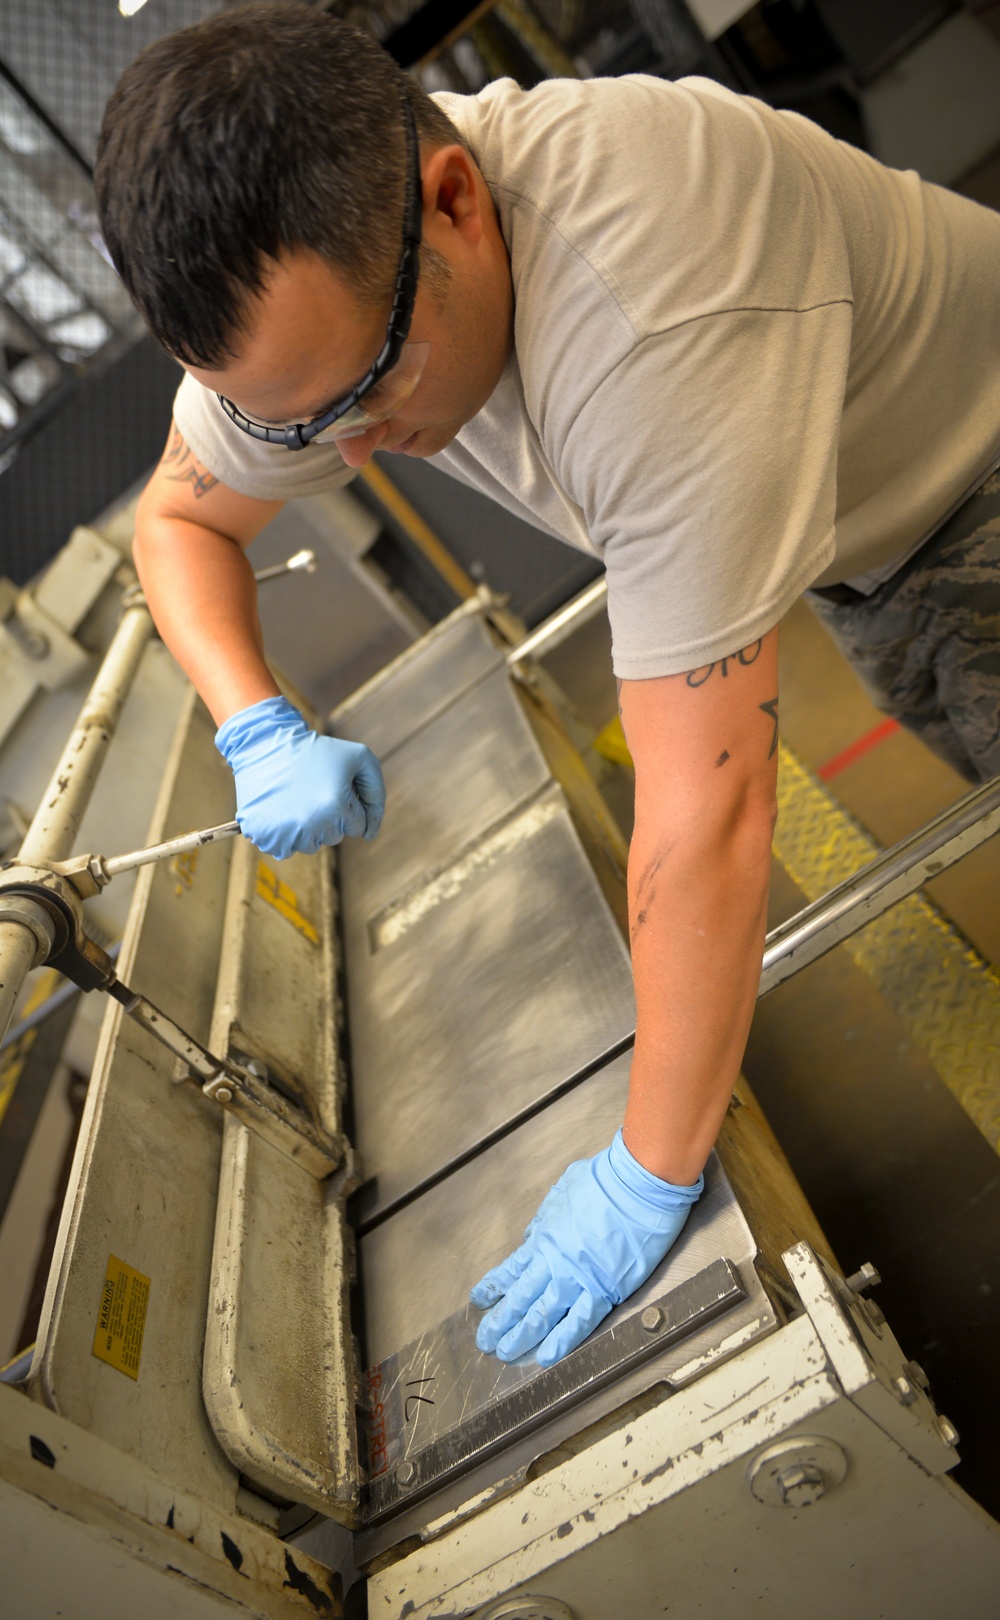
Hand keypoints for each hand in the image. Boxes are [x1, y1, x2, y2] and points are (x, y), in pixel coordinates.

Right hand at [215, 695, 384, 858]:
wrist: (267, 743)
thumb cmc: (316, 751)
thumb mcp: (359, 757)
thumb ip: (376, 792)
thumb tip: (370, 832)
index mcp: (337, 805)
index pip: (359, 826)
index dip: (349, 804)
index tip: (333, 785)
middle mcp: (313, 824)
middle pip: (336, 837)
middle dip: (331, 816)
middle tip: (313, 789)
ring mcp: (287, 832)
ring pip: (311, 846)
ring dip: (309, 827)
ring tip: (297, 799)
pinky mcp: (265, 835)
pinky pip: (284, 850)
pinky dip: (284, 835)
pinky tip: (281, 811)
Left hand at [470, 1130, 702, 1365]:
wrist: (639, 1184)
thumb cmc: (606, 1180)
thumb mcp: (564, 1190)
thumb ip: (545, 1218)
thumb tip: (532, 1236)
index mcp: (544, 1238)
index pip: (511, 1270)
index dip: (493, 1288)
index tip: (479, 1301)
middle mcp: (555, 1262)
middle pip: (520, 1299)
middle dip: (500, 1322)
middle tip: (485, 1341)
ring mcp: (578, 1278)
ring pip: (542, 1316)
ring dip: (521, 1337)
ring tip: (505, 1352)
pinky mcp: (606, 1290)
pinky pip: (579, 1321)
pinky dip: (561, 1341)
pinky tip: (546, 1356)